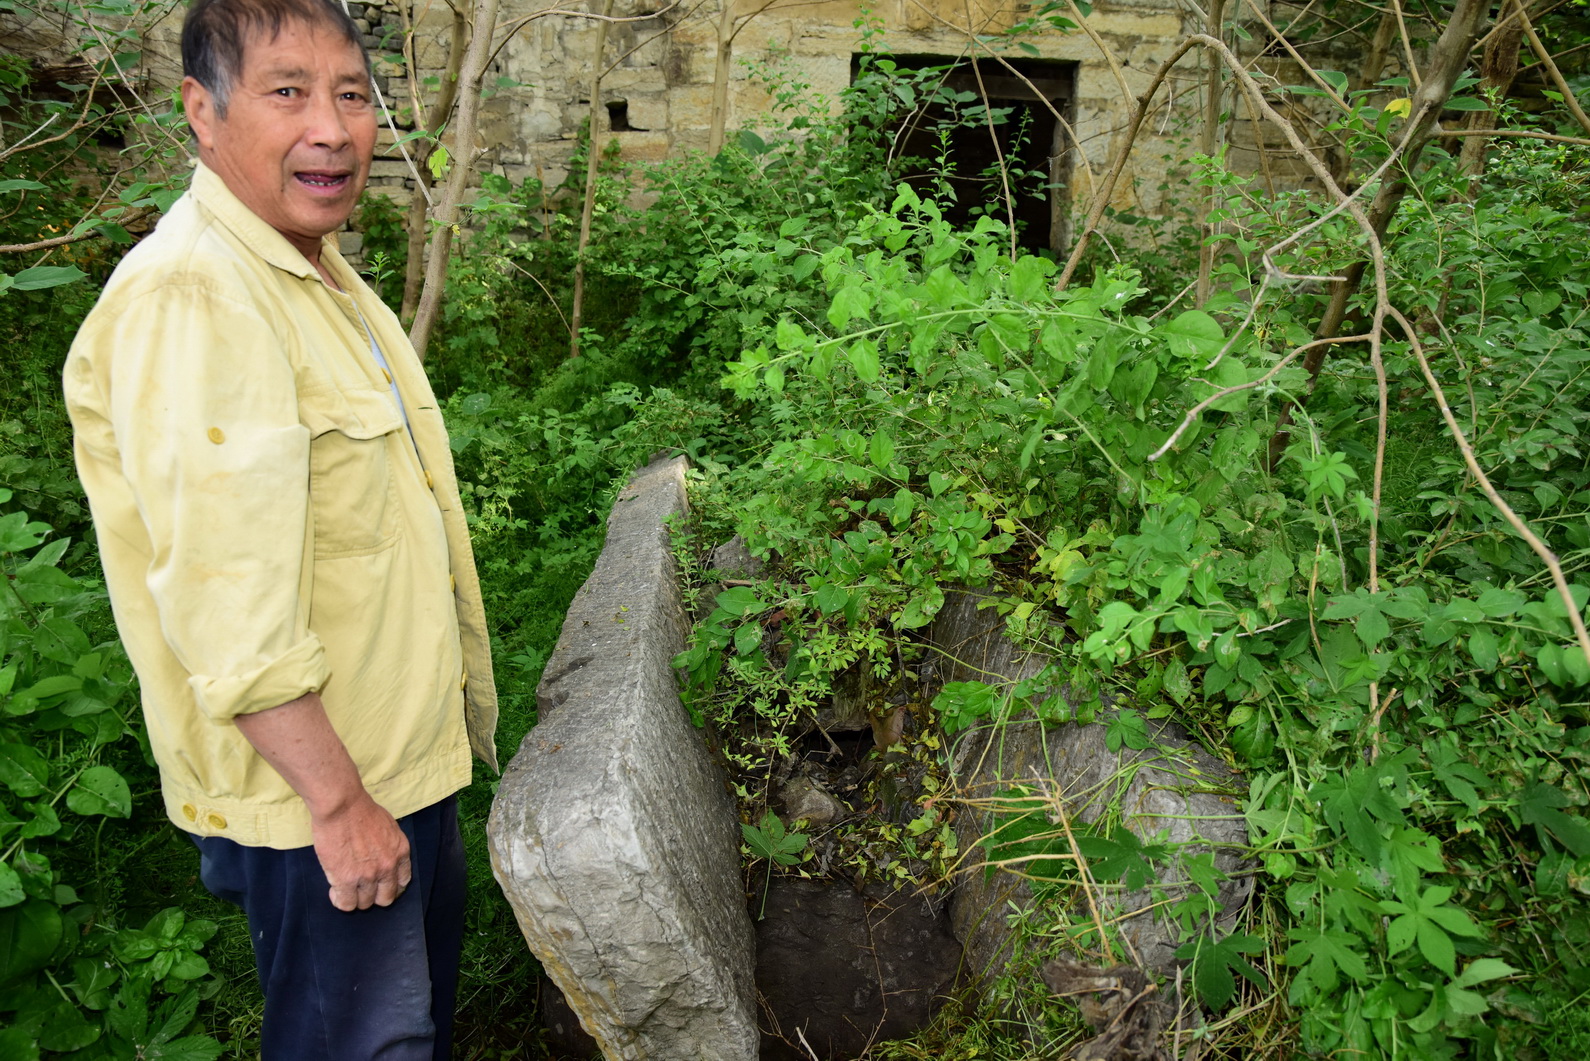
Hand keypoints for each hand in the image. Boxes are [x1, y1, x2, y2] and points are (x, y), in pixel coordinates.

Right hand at [310, 793, 412, 911]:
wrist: (342, 806)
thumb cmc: (361, 810)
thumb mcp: (388, 828)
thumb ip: (389, 847)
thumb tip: (382, 859)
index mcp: (401, 852)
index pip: (403, 882)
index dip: (390, 886)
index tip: (379, 885)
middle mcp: (388, 867)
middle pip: (386, 898)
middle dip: (373, 895)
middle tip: (361, 887)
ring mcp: (368, 876)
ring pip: (365, 903)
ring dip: (355, 897)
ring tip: (345, 888)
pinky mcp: (346, 880)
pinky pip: (346, 904)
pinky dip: (340, 901)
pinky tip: (335, 891)